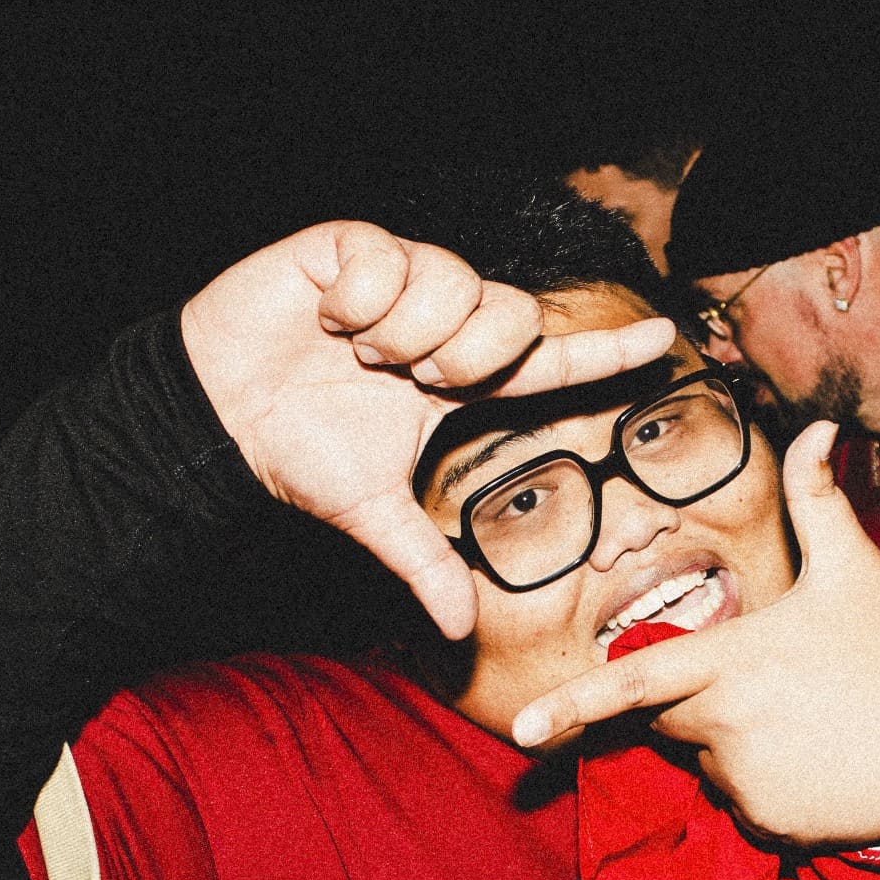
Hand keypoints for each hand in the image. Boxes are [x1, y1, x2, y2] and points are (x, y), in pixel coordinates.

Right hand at [181, 221, 674, 638]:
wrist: (214, 415)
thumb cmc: (295, 453)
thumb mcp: (371, 514)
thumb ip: (423, 564)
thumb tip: (462, 633)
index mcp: (458, 380)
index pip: (548, 362)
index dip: (605, 351)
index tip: (665, 338)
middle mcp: (443, 325)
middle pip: (514, 319)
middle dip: (465, 360)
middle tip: (409, 381)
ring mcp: (402, 279)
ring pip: (457, 285)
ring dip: (404, 334)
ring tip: (358, 351)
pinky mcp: (354, 246)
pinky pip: (392, 259)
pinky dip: (357, 299)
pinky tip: (327, 317)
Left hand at [512, 422, 879, 844]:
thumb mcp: (856, 569)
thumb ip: (817, 500)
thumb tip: (812, 425)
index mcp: (736, 662)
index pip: (637, 684)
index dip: (573, 706)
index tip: (523, 731)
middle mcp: (730, 728)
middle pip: (670, 719)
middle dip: (698, 700)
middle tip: (775, 681)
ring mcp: (751, 784)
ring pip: (710, 762)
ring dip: (738, 743)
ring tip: (812, 718)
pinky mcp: (775, 825)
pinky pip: (746, 801)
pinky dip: (769, 784)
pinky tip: (823, 759)